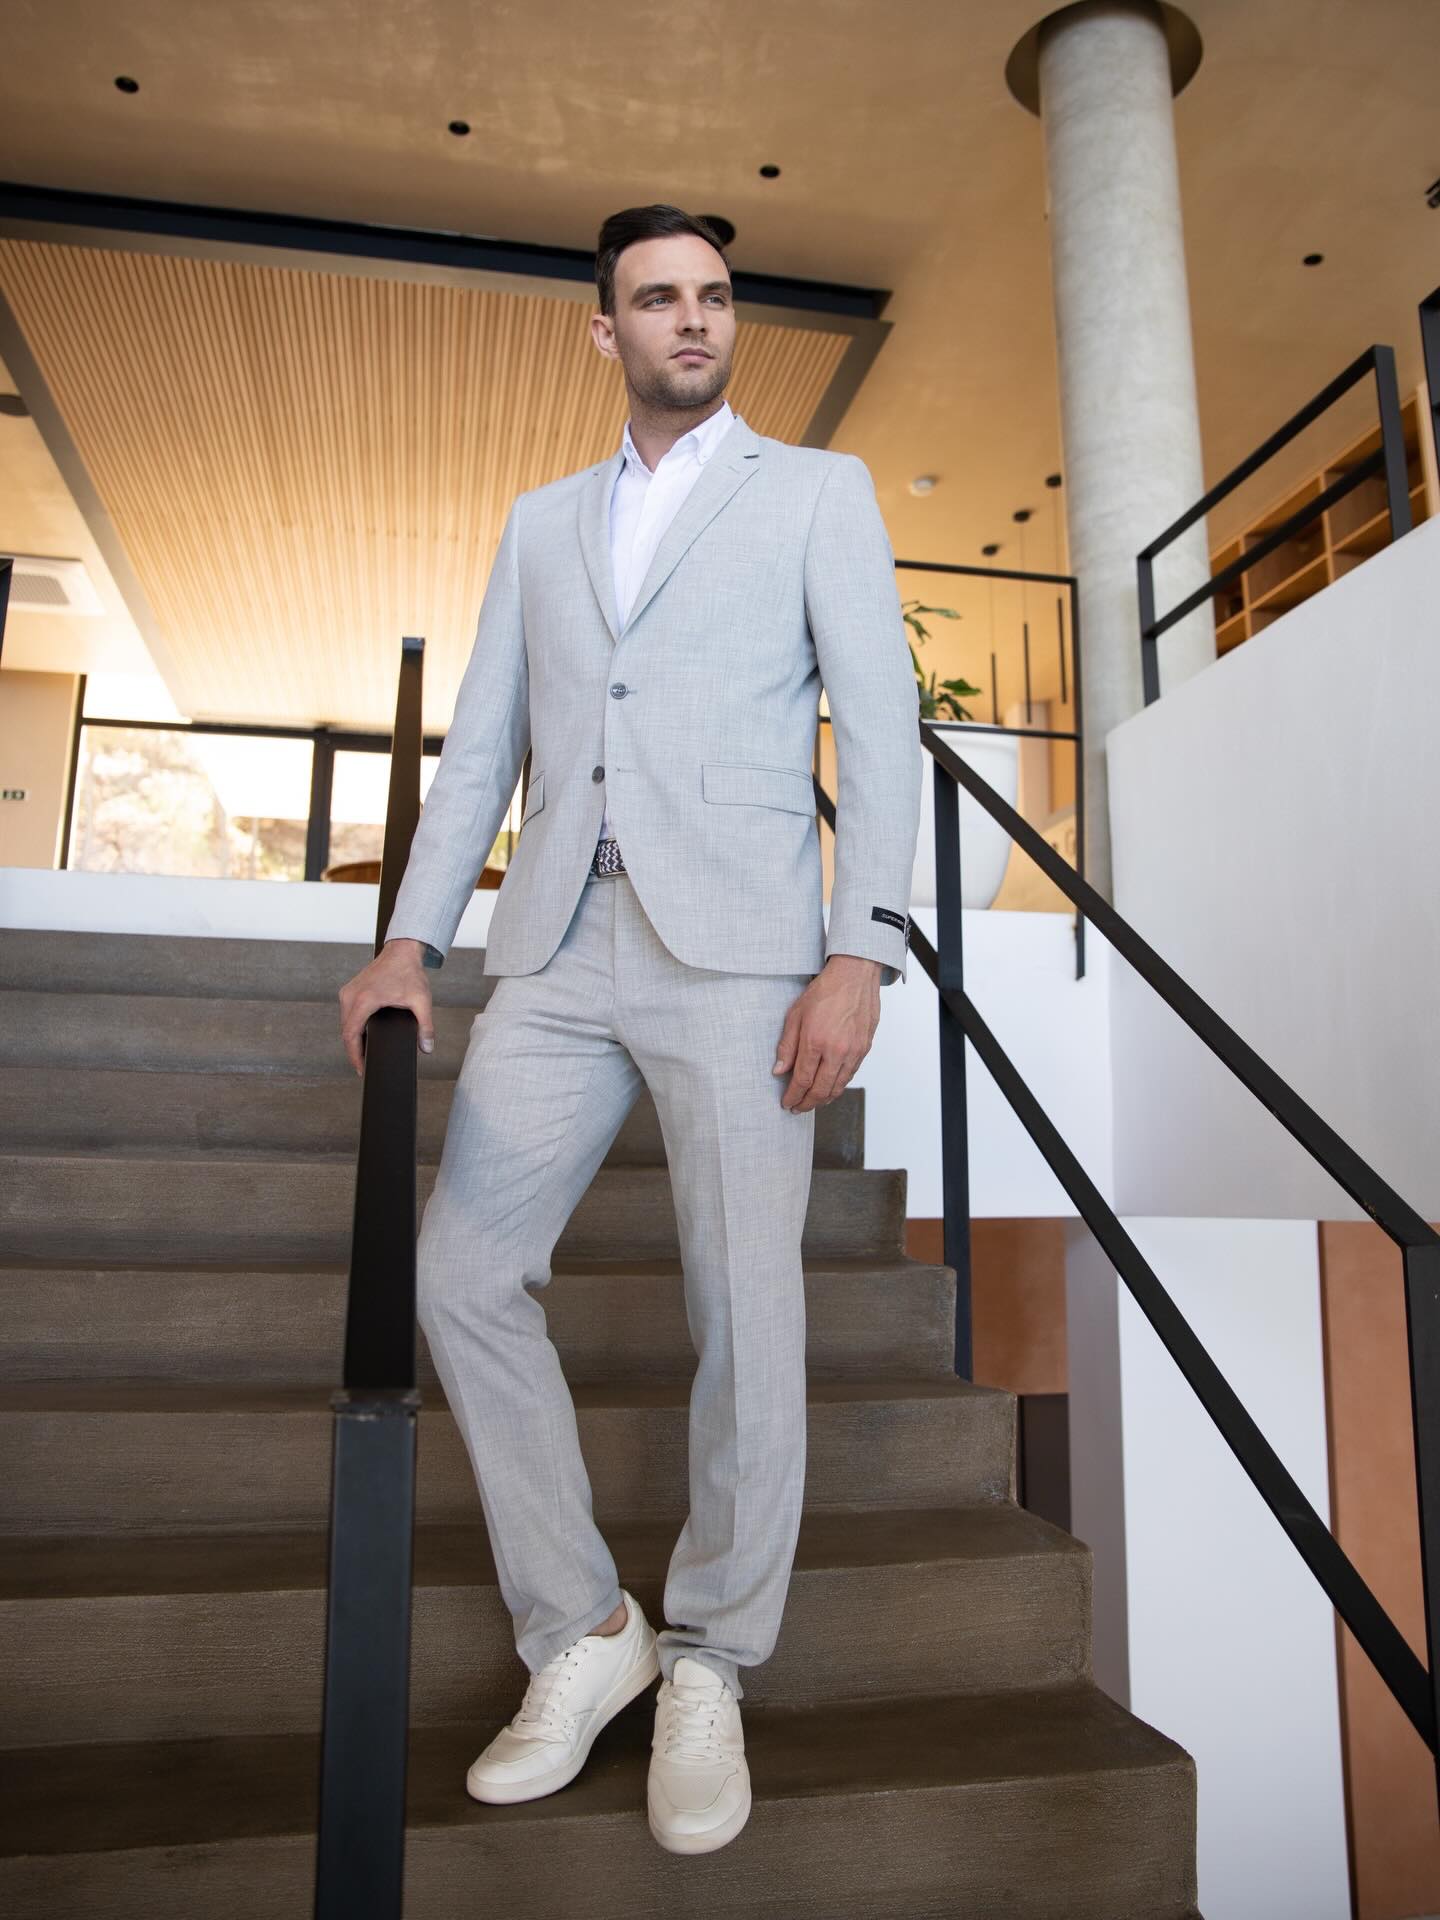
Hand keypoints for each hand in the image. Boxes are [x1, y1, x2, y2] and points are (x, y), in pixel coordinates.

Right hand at [338, 938, 435, 1076]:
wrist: (402, 951)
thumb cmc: (409, 972)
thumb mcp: (421, 1000)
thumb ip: (426, 1026)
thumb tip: (427, 1048)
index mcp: (364, 1000)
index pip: (351, 1035)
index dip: (354, 1056)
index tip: (361, 1069)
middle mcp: (351, 996)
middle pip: (345, 1032)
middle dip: (353, 1051)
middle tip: (364, 1067)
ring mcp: (348, 992)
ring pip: (344, 1023)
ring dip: (352, 1039)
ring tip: (363, 1055)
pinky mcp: (350, 990)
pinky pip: (347, 1014)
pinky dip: (352, 1027)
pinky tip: (362, 1036)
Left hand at [772, 954, 882, 1112]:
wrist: (855, 976)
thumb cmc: (825, 990)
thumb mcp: (795, 1014)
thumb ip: (787, 1046)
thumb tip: (779, 1070)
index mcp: (815, 1041)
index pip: (802, 1080)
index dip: (793, 1096)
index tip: (787, 1103)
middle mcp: (836, 1050)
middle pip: (821, 1089)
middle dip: (807, 1103)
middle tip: (798, 1108)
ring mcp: (853, 1051)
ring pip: (838, 1086)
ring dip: (824, 1098)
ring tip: (813, 1101)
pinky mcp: (864, 1048)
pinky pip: (850, 1075)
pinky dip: (839, 1085)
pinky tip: (830, 1086)